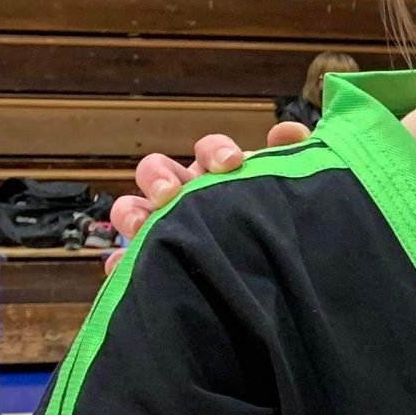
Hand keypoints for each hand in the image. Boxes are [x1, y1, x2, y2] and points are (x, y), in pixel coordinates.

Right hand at [106, 128, 308, 265]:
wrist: (280, 283)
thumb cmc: (276, 224)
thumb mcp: (292, 191)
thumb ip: (293, 158)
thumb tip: (287, 131)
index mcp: (220, 177)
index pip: (210, 152)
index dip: (215, 151)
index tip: (232, 163)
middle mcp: (188, 197)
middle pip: (157, 173)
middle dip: (159, 178)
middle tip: (170, 194)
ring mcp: (166, 229)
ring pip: (132, 210)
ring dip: (131, 213)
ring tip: (142, 226)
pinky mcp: (154, 264)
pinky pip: (128, 262)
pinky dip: (122, 262)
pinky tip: (123, 266)